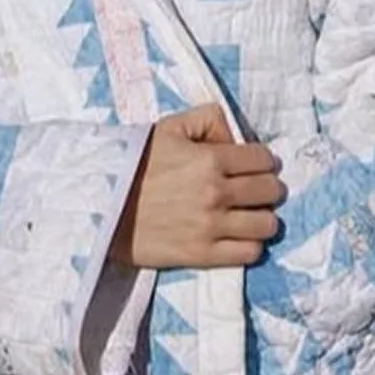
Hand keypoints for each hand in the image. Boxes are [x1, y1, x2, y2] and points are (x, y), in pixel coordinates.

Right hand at [110, 104, 285, 269]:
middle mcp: (215, 193)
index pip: (263, 159)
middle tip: (258, 189)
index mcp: (209, 158)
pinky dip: (252, 244)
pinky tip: (240, 235)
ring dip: (264, 217)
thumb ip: (208, 119)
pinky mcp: (202, 255)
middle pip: (271, 191)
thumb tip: (236, 136)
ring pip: (267, 224)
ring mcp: (210, 227)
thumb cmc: (135, 164)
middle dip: (269, 187)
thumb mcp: (169, 128)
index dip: (264, 161)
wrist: (103, 208)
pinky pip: (250, 253)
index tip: (257, 165)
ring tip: (251, 214)